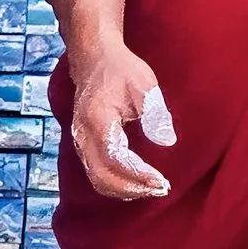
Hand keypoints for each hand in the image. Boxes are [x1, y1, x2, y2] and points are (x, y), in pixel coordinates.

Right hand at [68, 38, 175, 200]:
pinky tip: (138, 181)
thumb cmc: (120, 69)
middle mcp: (82, 135)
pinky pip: (96, 173)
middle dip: (133, 189)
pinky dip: (117, 183)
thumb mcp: (144, 86)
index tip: (162, 181)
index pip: (115, 160)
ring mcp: (80, 141)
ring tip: (153, 187)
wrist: (94, 58)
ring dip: (125, 190)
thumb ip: (155, 114)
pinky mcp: (84, 144)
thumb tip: (167, 141)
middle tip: (162, 188)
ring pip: (98, 180)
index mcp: (97, 121)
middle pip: (103, 178)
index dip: (138, 176)